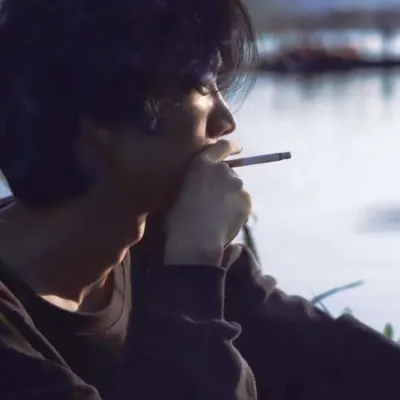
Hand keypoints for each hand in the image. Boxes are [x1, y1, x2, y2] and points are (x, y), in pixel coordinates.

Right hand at [164, 140, 251, 266]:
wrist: (196, 239)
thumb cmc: (178, 219)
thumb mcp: (180, 193)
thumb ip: (194, 184)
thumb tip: (200, 190)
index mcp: (202, 164)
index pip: (222, 147)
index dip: (230, 147)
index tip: (236, 149)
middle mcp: (223, 170)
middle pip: (229, 173)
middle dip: (224, 184)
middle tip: (215, 201)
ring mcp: (237, 185)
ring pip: (236, 190)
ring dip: (230, 198)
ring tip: (218, 217)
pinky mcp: (247, 201)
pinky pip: (243, 204)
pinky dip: (237, 211)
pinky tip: (226, 223)